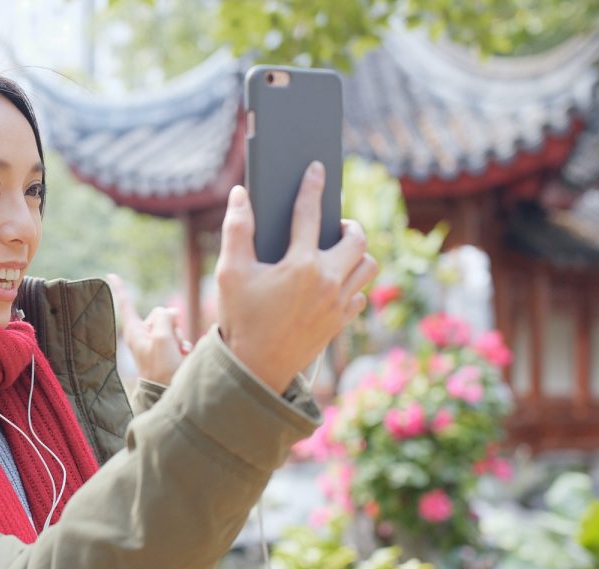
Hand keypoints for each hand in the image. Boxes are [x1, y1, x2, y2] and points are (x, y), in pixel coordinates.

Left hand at [108, 274, 190, 385]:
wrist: (170, 393)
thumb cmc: (163, 368)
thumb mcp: (164, 338)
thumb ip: (165, 318)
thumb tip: (170, 312)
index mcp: (135, 332)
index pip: (126, 305)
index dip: (120, 289)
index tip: (110, 274)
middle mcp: (143, 336)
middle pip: (159, 313)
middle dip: (170, 322)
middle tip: (171, 342)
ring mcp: (155, 343)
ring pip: (171, 325)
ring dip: (179, 335)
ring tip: (177, 352)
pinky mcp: (166, 351)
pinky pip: (178, 337)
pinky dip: (183, 344)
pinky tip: (184, 355)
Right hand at [216, 162, 377, 392]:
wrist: (254, 369)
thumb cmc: (239, 319)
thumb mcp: (230, 272)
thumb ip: (236, 229)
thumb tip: (239, 195)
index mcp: (300, 264)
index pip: (309, 213)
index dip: (312, 186)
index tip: (317, 169)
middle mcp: (327, 281)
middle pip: (358, 239)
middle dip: (349, 225)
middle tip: (335, 224)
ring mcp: (338, 304)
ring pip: (367, 266)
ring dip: (357, 254)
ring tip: (338, 252)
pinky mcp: (340, 323)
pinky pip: (360, 295)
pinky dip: (352, 284)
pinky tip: (334, 283)